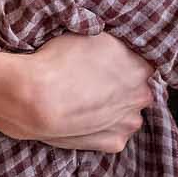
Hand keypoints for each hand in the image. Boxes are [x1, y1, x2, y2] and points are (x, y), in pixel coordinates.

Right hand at [0, 28, 154, 152]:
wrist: (32, 97)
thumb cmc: (57, 59)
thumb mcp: (89, 33)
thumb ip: (113, 39)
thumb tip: (120, 36)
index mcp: (141, 65)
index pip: (145, 59)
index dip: (127, 58)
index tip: (109, 58)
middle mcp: (142, 94)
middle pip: (139, 86)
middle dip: (124, 83)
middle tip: (94, 77)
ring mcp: (128, 121)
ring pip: (128, 111)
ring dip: (116, 106)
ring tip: (87, 98)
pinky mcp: (114, 143)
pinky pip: (115, 132)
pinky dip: (105, 127)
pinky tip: (85, 116)